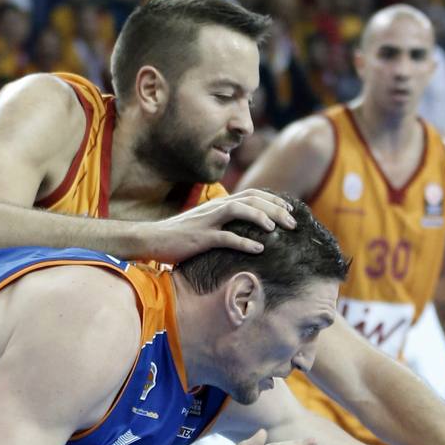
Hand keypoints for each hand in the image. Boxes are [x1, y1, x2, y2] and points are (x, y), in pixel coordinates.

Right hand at [141, 189, 298, 262]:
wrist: (151, 239)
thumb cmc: (179, 236)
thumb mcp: (205, 225)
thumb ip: (224, 223)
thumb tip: (246, 230)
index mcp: (218, 205)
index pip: (252, 195)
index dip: (273, 201)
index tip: (290, 211)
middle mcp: (215, 208)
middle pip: (251, 200)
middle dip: (275, 209)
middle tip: (293, 223)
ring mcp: (207, 222)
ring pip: (240, 211)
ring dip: (262, 218)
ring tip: (278, 229)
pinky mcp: (200, 238)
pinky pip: (225, 237)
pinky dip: (244, 242)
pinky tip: (259, 248)